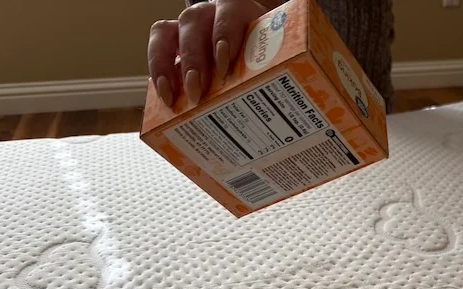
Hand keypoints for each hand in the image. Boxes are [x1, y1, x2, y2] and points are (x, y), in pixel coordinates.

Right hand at [148, 0, 280, 106]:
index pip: (230, 13)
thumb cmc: (264, 51)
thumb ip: (282, 65)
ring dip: (167, 65)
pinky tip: (163, 93)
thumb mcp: (275, 52)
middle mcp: (211, 12)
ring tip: (171, 97)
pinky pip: (158, 43)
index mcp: (240, 10)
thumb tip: (305, 105)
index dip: (225, 36)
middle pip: (194, 24)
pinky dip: (157, 67)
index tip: (224, 66)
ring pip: (168, 30)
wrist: (253, 38)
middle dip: (194, 60)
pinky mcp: (174, 37)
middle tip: (197, 91)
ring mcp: (190, 24)